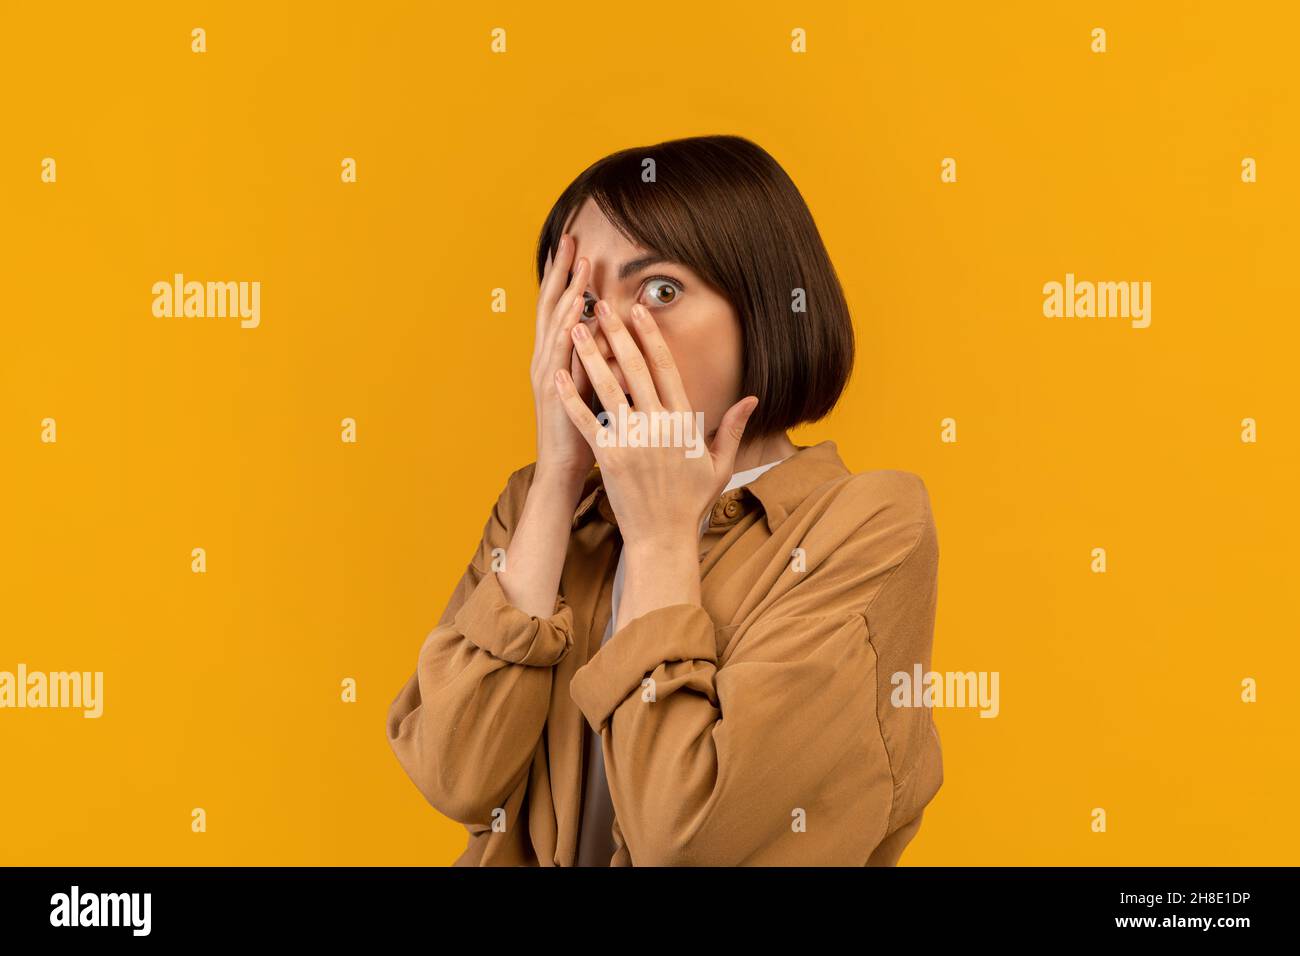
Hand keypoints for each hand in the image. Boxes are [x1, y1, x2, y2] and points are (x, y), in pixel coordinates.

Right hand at [531, 234, 595, 484]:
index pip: (559, 307)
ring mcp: (546, 373)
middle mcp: (545, 359)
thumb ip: (598, 361)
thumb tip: (615, 336)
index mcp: (555, 357)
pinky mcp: (553, 391)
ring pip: (555, 323)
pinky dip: (566, 329)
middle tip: (569, 237)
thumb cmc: (581, 432)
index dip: (564, 276)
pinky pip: (560, 355)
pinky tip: (576, 309)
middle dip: (560, 270)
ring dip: (566, 290)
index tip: (573, 246)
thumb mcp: (591, 389)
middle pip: (551, 304)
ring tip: (576, 261)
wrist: (563, 468)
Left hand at [553, 297, 758, 554]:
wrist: (663, 538)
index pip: (666, 369)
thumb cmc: (690, 502)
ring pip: (608, 388)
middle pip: (636, 369)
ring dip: (590, 355)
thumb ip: (732, 428)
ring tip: (575, 328)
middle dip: (618, 334)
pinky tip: (558, 375)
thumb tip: (751, 400)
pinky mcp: (609, 456)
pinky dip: (571, 398)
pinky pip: (586, 421)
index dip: (652, 337)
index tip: (640, 311)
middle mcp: (658, 426)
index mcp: (683, 422)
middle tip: (603, 305)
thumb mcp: (718, 465)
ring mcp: (632, 440)